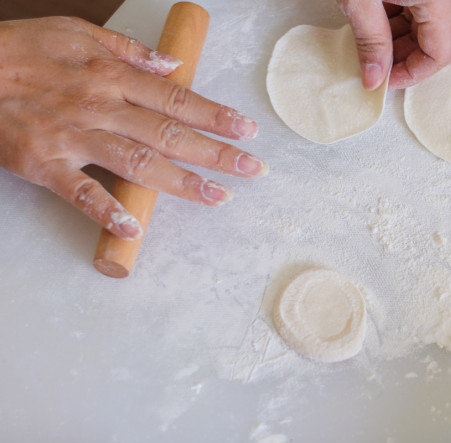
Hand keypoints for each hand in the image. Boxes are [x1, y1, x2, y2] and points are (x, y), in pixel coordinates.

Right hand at [0, 17, 266, 239]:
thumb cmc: (19, 50)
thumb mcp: (76, 33)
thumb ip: (128, 51)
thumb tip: (172, 65)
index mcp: (111, 77)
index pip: (177, 99)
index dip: (216, 116)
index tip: (247, 130)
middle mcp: (100, 107)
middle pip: (169, 133)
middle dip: (215, 153)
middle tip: (252, 169)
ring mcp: (73, 137)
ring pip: (137, 162)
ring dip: (180, 183)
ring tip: (217, 197)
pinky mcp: (43, 163)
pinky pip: (79, 191)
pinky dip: (106, 210)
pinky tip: (134, 226)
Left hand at [338, 0, 450, 89]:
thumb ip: (370, 39)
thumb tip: (374, 79)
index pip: (439, 53)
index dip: (411, 73)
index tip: (383, 81)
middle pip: (431, 41)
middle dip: (400, 59)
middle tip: (370, 67)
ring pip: (421, 26)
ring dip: (393, 41)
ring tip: (365, 43)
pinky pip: (411, 8)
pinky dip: (390, 21)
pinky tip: (368, 22)